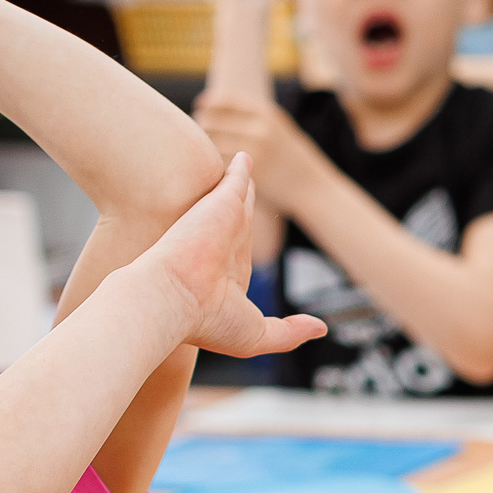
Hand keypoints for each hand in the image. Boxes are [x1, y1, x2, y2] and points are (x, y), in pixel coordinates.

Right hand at [144, 155, 324, 355]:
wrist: (170, 299)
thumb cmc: (206, 321)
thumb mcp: (258, 334)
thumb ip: (290, 331)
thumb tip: (321, 328)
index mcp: (227, 275)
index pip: (240, 254)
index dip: (243, 245)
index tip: (243, 240)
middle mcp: (221, 245)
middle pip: (239, 220)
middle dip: (242, 206)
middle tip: (247, 189)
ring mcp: (219, 223)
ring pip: (238, 197)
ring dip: (242, 183)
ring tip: (246, 164)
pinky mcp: (220, 202)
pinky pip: (235, 178)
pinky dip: (240, 168)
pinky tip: (245, 157)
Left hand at [194, 93, 320, 211]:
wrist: (313, 188)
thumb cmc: (291, 158)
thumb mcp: (278, 128)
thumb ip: (252, 117)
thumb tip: (215, 107)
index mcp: (266, 112)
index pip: (223, 100)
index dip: (207, 103)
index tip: (199, 107)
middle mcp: (261, 127)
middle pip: (212, 121)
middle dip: (201, 126)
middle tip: (197, 134)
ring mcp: (256, 149)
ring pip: (212, 143)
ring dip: (202, 147)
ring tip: (202, 151)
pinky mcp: (251, 171)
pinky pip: (220, 163)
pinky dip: (212, 163)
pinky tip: (213, 167)